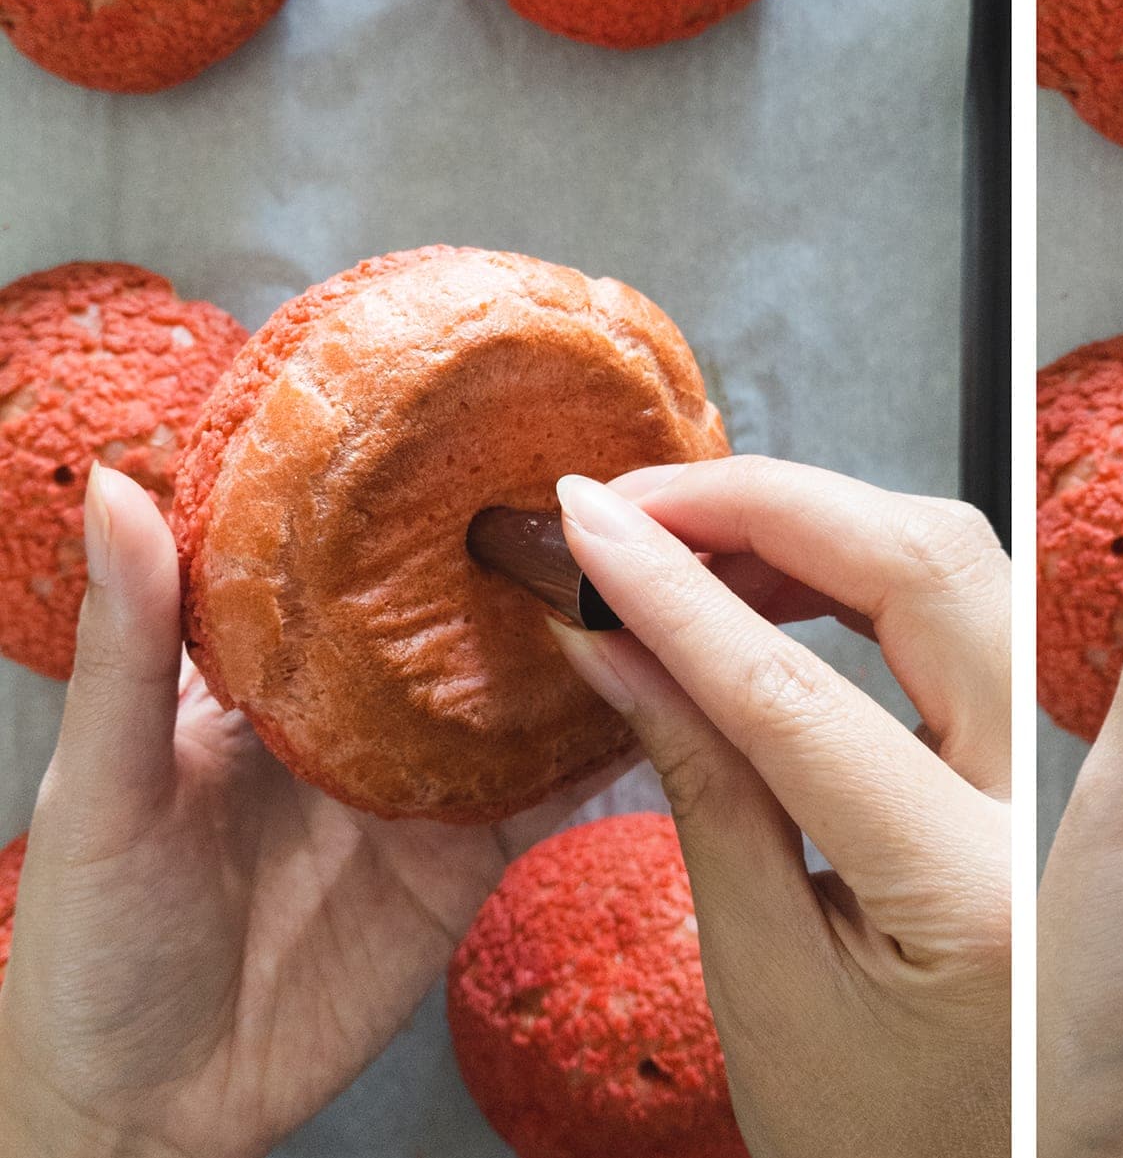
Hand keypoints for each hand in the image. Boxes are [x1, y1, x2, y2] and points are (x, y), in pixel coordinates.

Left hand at [0, 467, 625, 1157]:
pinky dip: (604, 747)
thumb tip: (122, 490)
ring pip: (519, 693)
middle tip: (601, 483)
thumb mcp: (105, 784)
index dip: (399, 488)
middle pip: (454, 615)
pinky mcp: (468, 860)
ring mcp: (422, 785)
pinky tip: (657, 692)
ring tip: (651, 570)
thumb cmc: (90, 942)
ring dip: (579, 639)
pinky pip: (547, 794)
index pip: (344, 558)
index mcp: (264, 674)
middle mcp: (357, 714)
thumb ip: (128, 647)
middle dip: (520, 555)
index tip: (464, 409)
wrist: (149, 1106)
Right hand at [548, 455, 1010, 1157]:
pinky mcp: (1059, 757)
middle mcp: (1043, 806)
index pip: (793, 692)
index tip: (583, 524)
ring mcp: (1067, 773)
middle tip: (636, 504)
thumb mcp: (769, 990)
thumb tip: (619, 644)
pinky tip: (779, 581)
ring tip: (688, 537)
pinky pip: (976, 609)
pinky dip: (868, 571)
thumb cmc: (902, 1141)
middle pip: (924, 568)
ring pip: (963, 564)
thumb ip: (705, 797)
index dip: (671, 591)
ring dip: (819, 523)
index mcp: (967, 889)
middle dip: (767, 505)